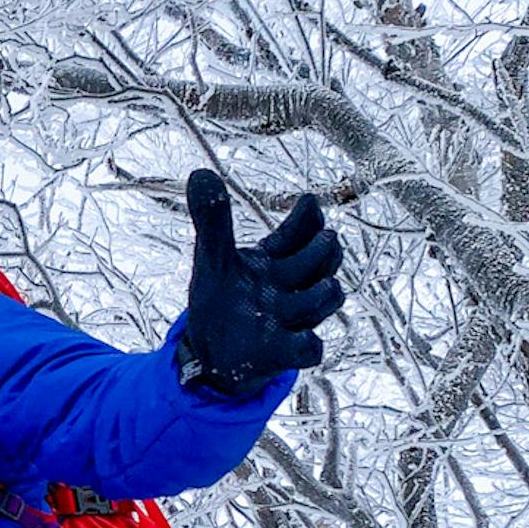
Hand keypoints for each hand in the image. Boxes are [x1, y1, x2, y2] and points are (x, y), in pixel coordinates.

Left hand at [178, 171, 344, 398]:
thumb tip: (200, 172)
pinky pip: (307, 349)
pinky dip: (307, 344)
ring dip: (322, 294)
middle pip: (321, 263)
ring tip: (324, 286)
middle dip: (324, 253)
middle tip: (328, 240)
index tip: (309, 202)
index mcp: (275, 261)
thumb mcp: (213, 258)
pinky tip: (304, 339)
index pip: (302, 232)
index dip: (309, 218)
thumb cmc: (221, 300)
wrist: (211, 355)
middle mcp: (289, 287)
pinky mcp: (282, 353)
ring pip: (321, 302)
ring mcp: (289, 321)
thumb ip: (212, 221)